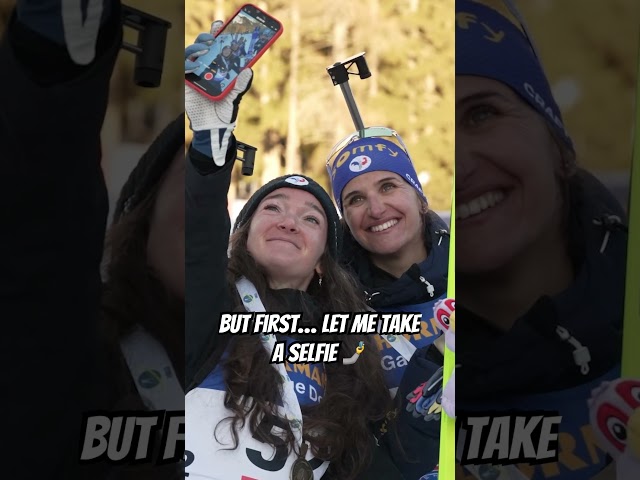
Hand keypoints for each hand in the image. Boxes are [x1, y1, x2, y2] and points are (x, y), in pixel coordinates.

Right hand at [185, 21, 253, 165]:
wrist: (211, 128)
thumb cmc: (224, 113)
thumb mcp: (235, 99)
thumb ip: (240, 85)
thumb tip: (248, 70)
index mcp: (222, 69)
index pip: (220, 47)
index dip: (220, 35)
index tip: (222, 26)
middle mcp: (209, 68)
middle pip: (205, 46)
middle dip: (207, 38)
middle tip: (213, 37)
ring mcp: (197, 74)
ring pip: (193, 53)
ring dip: (198, 48)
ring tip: (205, 50)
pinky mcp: (188, 82)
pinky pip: (185, 67)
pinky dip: (189, 63)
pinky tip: (195, 65)